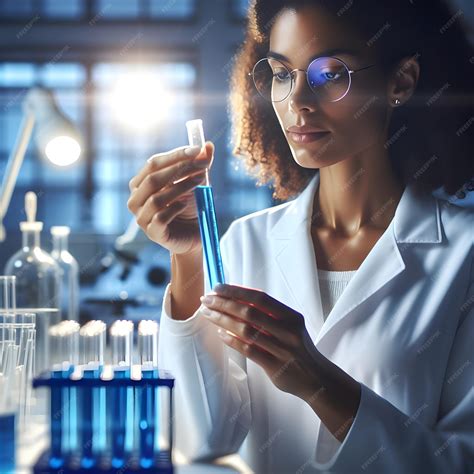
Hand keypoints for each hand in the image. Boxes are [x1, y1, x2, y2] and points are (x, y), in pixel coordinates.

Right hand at [127, 142, 213, 254]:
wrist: (193, 235)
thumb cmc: (189, 207)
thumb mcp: (195, 182)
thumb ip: (200, 164)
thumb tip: (209, 145)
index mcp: (140, 184)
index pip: (153, 163)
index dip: (175, 155)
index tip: (197, 150)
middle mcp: (136, 200)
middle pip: (153, 179)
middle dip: (179, 169)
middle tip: (201, 165)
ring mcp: (141, 218)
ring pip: (157, 199)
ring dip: (180, 187)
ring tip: (200, 181)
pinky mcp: (153, 233)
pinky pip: (160, 218)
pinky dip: (175, 209)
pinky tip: (186, 205)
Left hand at [199, 283, 325, 399]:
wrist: (317, 378)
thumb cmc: (298, 347)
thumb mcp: (290, 325)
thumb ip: (269, 313)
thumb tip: (237, 297)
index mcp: (291, 316)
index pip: (260, 298)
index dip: (237, 291)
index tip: (218, 288)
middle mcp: (288, 331)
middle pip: (250, 313)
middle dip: (224, 304)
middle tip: (206, 300)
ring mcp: (282, 350)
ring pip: (246, 331)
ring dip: (223, 320)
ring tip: (208, 314)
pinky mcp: (275, 367)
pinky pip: (249, 351)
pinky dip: (232, 341)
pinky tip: (220, 334)